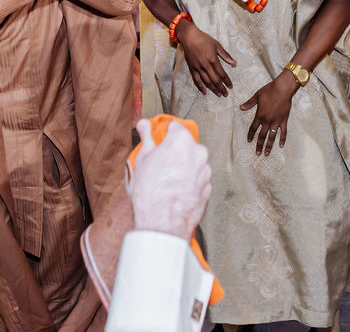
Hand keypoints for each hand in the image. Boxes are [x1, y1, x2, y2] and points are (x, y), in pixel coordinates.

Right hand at [129, 119, 211, 239]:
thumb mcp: (142, 160)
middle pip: (186, 146)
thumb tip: (144, 126)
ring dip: (183, 168)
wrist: (162, 223)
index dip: (164, 134)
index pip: (175, 127)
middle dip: (175, 152)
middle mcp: (198, 153)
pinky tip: (175, 191)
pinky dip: (189, 183)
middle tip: (160, 165)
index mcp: (182, 140)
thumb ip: (147, 138)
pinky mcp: (208, 188)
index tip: (159, 141)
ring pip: (193, 163)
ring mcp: (205, 171)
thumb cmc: (151, 193)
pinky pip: (197, 180)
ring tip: (166, 182)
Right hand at [175, 20, 235, 96]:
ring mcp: (198, 68)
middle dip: (221, 88)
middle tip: (226, 94)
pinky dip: (200, 87)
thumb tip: (234, 63)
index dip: (227, 81)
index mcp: (213, 60)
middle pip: (215, 80)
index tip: (231, 86)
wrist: (189, 37)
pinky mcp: (192, 68)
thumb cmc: (204, 39)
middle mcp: (206, 66)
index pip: (222, 74)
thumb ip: (226, 55)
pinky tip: (205, 92)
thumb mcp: (217, 45)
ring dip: (213, 89)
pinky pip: (196, 80)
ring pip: (206, 82)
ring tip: (218, 94)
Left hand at [239, 74, 296, 155]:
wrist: (282, 89)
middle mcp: (267, 120)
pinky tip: (281, 145)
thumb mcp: (257, 96)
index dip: (250, 135)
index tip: (249, 141)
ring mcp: (276, 121)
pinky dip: (282, 139)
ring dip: (269, 146)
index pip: (253, 128)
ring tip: (266, 153)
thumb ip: (249, 103)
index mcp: (260, 115)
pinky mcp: (284, 120)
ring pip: (272, 136)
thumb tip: (241, 107)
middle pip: (262, 136)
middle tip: (257, 153)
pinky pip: (283, 132)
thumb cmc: (269, 91)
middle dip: (259, 145)